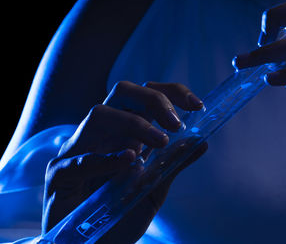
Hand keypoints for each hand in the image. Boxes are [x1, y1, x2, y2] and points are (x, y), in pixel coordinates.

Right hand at [42, 81, 207, 242]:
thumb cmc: (120, 214)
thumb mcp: (154, 187)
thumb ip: (173, 164)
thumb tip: (203, 142)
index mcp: (125, 133)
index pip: (144, 95)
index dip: (171, 92)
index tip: (197, 105)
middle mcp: (103, 134)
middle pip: (122, 92)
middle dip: (153, 99)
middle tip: (176, 124)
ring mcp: (79, 150)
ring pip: (100, 115)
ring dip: (134, 123)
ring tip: (160, 142)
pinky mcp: (61, 175)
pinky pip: (80, 159)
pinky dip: (105, 158)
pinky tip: (128, 160)